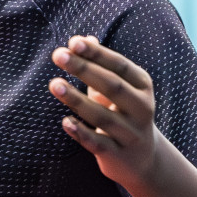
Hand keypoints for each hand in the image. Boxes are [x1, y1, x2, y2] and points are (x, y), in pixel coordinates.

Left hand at [49, 34, 162, 192]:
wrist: (142, 160)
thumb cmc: (122, 114)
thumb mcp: (118, 89)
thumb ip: (100, 66)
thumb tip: (82, 37)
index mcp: (142, 87)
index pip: (120, 65)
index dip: (97, 53)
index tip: (73, 42)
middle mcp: (142, 109)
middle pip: (112, 86)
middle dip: (84, 69)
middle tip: (58, 55)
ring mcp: (131, 134)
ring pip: (103, 116)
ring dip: (77, 99)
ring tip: (54, 84)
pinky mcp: (118, 156)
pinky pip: (98, 143)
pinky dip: (81, 132)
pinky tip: (65, 121)